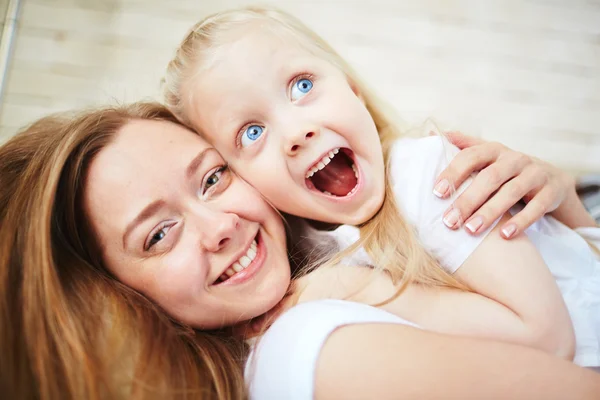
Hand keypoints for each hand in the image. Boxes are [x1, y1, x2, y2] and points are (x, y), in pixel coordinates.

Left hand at [433, 131, 573, 238]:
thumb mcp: (487, 156)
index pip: (470, 156)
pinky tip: (504, 235)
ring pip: (511, 193)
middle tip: (449, 221)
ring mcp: (535, 174)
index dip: (453, 173)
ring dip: (489, 212)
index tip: (436, 193)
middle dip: (468, 200)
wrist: (551, 179)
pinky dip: (520, 221)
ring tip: (470, 230)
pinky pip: (537, 207)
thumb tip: (430, 133)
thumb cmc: (506, 170)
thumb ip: (462, 147)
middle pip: (489, 177)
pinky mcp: (551, 192)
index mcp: (494, 150)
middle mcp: (515, 159)